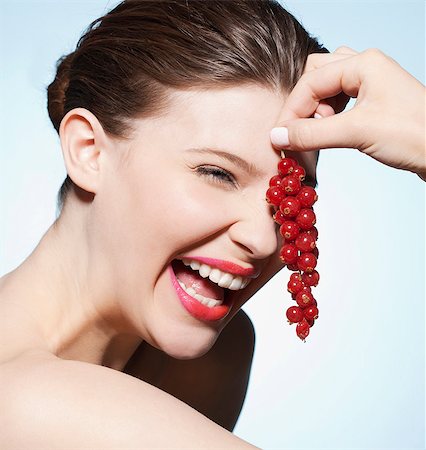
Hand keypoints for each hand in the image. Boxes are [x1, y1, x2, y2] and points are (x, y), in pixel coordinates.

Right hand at [271, 47, 425, 179]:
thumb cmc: (413, 135)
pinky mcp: (373, 102)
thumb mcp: (356, 132)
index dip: (291, 110)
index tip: (280, 137)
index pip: (310, 82)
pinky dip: (328, 116)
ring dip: (315, 109)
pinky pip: (339, 101)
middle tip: (302, 130)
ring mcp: (370, 83)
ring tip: (320, 131)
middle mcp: (365, 67)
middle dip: (303, 105)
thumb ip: (312, 134)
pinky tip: (331, 131)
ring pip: (327, 87)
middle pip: (315, 76)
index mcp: (362, 64)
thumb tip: (277, 136)